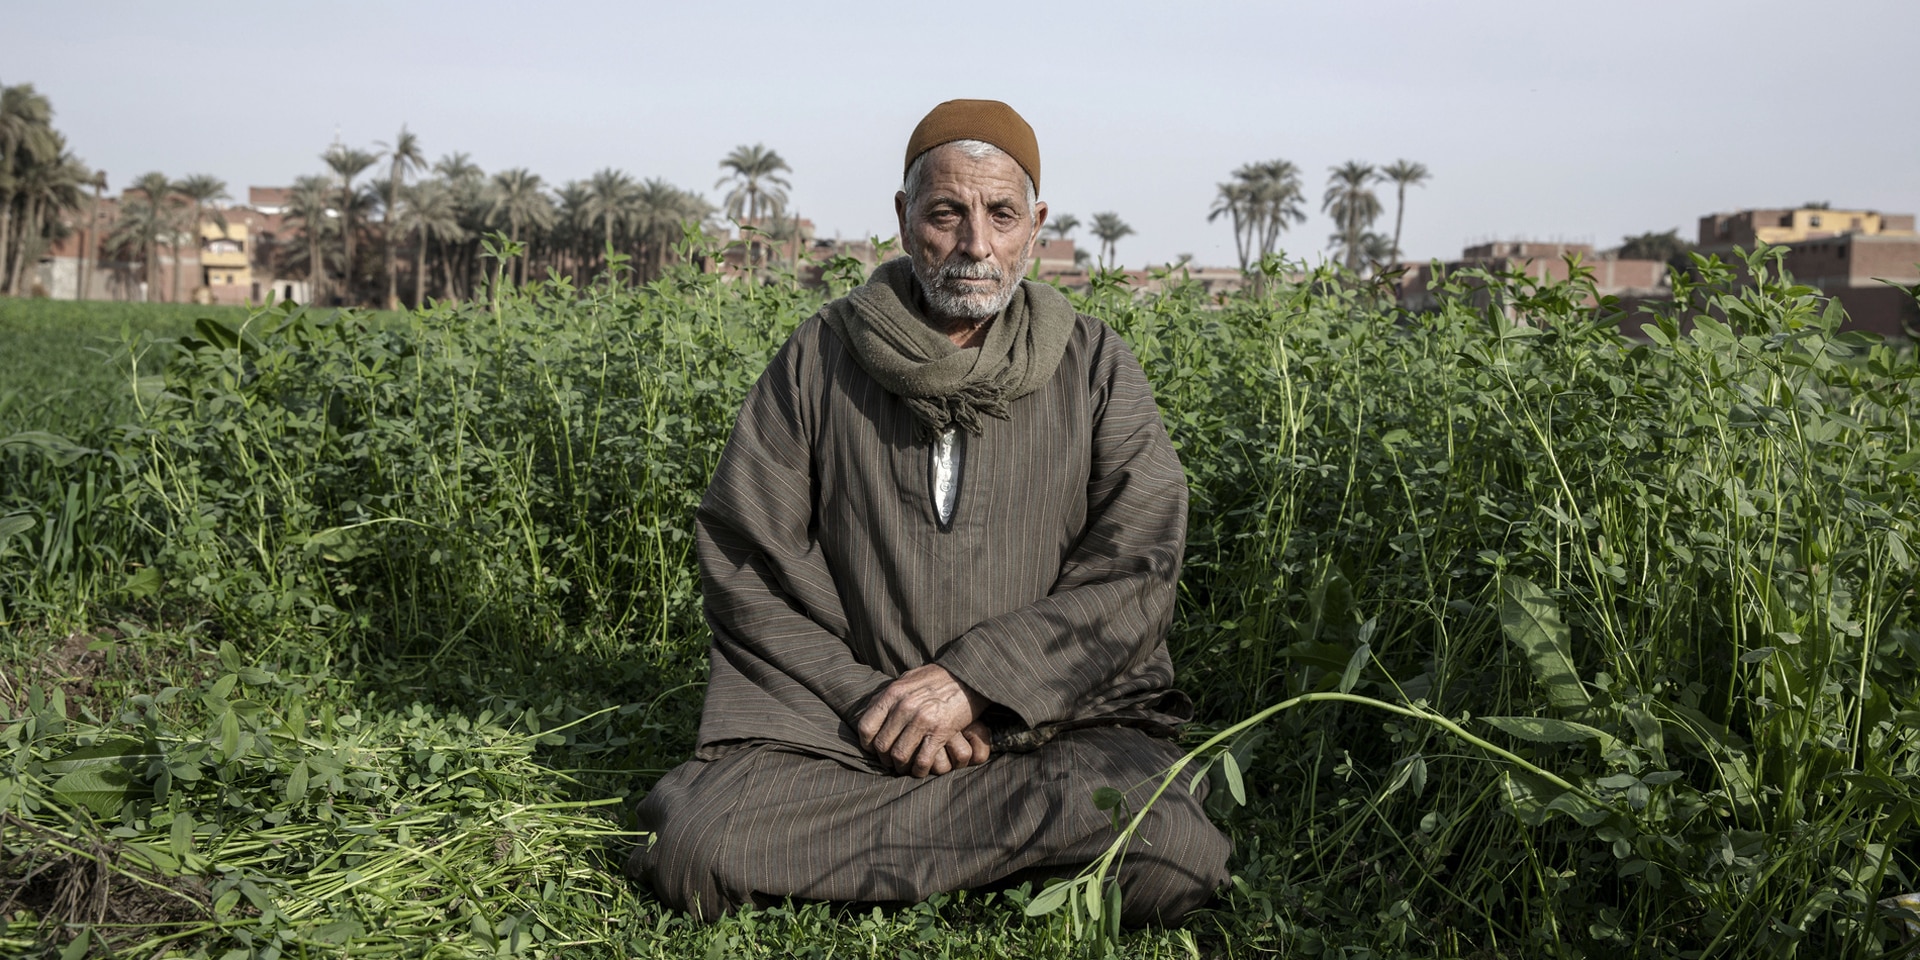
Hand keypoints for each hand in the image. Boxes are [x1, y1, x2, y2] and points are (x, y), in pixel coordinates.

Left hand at [856, 664, 989, 776]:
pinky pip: (922, 761)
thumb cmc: (938, 677)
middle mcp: (904, 707)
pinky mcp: (940, 731)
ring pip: (900, 756)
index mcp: (893, 694)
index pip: (866, 727)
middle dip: (885, 759)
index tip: (874, 749)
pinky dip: (920, 769)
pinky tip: (922, 768)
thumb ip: (890, 695)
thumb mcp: (908, 679)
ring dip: (902, 766)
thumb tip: (872, 708)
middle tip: (892, 762)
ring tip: (906, 767)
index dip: (867, 743)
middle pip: (882, 745)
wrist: (970, 675)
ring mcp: (922, 720)